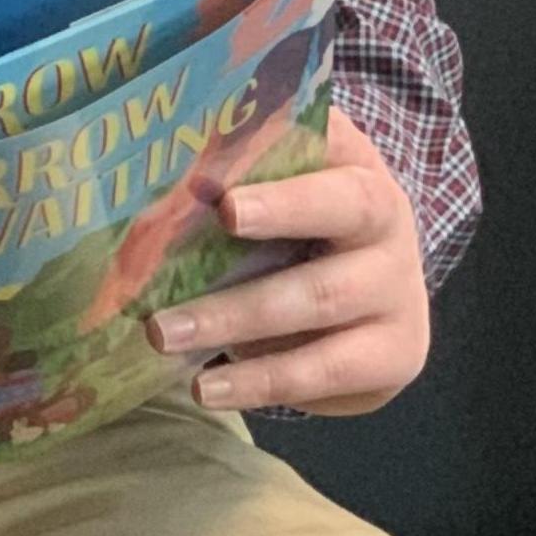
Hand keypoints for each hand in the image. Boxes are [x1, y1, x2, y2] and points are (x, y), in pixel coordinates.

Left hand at [149, 107, 429, 416]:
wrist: (372, 307)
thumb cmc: (294, 234)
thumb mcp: (269, 195)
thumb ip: (225, 171)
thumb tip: (138, 164)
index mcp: (353, 165)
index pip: (326, 146)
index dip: (281, 158)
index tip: (226, 192)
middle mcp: (387, 221)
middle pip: (339, 213)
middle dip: (274, 216)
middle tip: (208, 230)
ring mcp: (397, 290)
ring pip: (319, 300)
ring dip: (233, 318)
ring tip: (162, 334)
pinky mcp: (394, 354)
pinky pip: (325, 370)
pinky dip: (260, 381)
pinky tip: (206, 388)